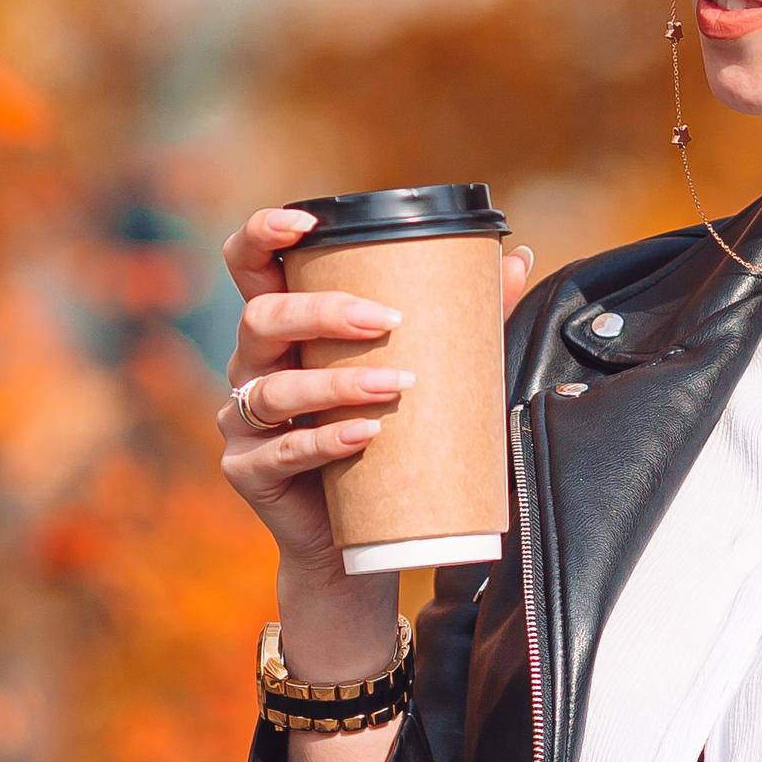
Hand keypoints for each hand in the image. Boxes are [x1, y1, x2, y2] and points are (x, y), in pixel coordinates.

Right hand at [215, 202, 533, 607]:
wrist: (362, 539)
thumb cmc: (386, 443)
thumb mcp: (422, 373)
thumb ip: (464, 317)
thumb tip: (517, 259)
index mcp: (284, 331)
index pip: (250, 266)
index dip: (262, 234)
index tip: (306, 223)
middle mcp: (252, 367)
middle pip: (261, 317)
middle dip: (323, 312)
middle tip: (387, 321)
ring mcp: (243, 421)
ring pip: (272, 388)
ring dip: (336, 384)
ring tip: (395, 387)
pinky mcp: (248, 470)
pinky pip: (281, 451)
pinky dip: (325, 441)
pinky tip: (364, 435)